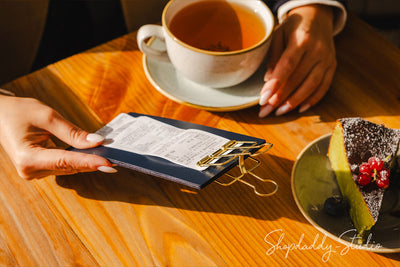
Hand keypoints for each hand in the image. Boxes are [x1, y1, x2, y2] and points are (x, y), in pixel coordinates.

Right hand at [0, 95, 116, 178]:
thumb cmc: (18, 112)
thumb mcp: (47, 116)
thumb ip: (72, 132)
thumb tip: (97, 142)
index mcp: (28, 158)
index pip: (66, 161)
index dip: (89, 162)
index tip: (109, 164)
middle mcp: (30, 171)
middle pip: (69, 167)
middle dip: (93, 161)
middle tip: (117, 159)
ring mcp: (34, 173)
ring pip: (69, 168)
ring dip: (88, 161)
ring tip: (109, 156)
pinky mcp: (39, 170)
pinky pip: (64, 166)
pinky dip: (79, 160)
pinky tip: (94, 156)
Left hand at [259, 4, 335, 116]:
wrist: (317, 17)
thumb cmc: (294, 27)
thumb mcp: (278, 34)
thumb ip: (273, 56)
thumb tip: (268, 80)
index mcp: (302, 40)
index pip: (287, 66)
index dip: (275, 84)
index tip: (263, 99)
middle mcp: (317, 50)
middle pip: (297, 79)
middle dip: (280, 97)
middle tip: (265, 110)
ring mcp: (327, 59)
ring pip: (311, 86)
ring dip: (294, 102)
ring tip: (279, 112)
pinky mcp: (332, 66)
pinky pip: (323, 87)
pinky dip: (312, 100)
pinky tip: (300, 109)